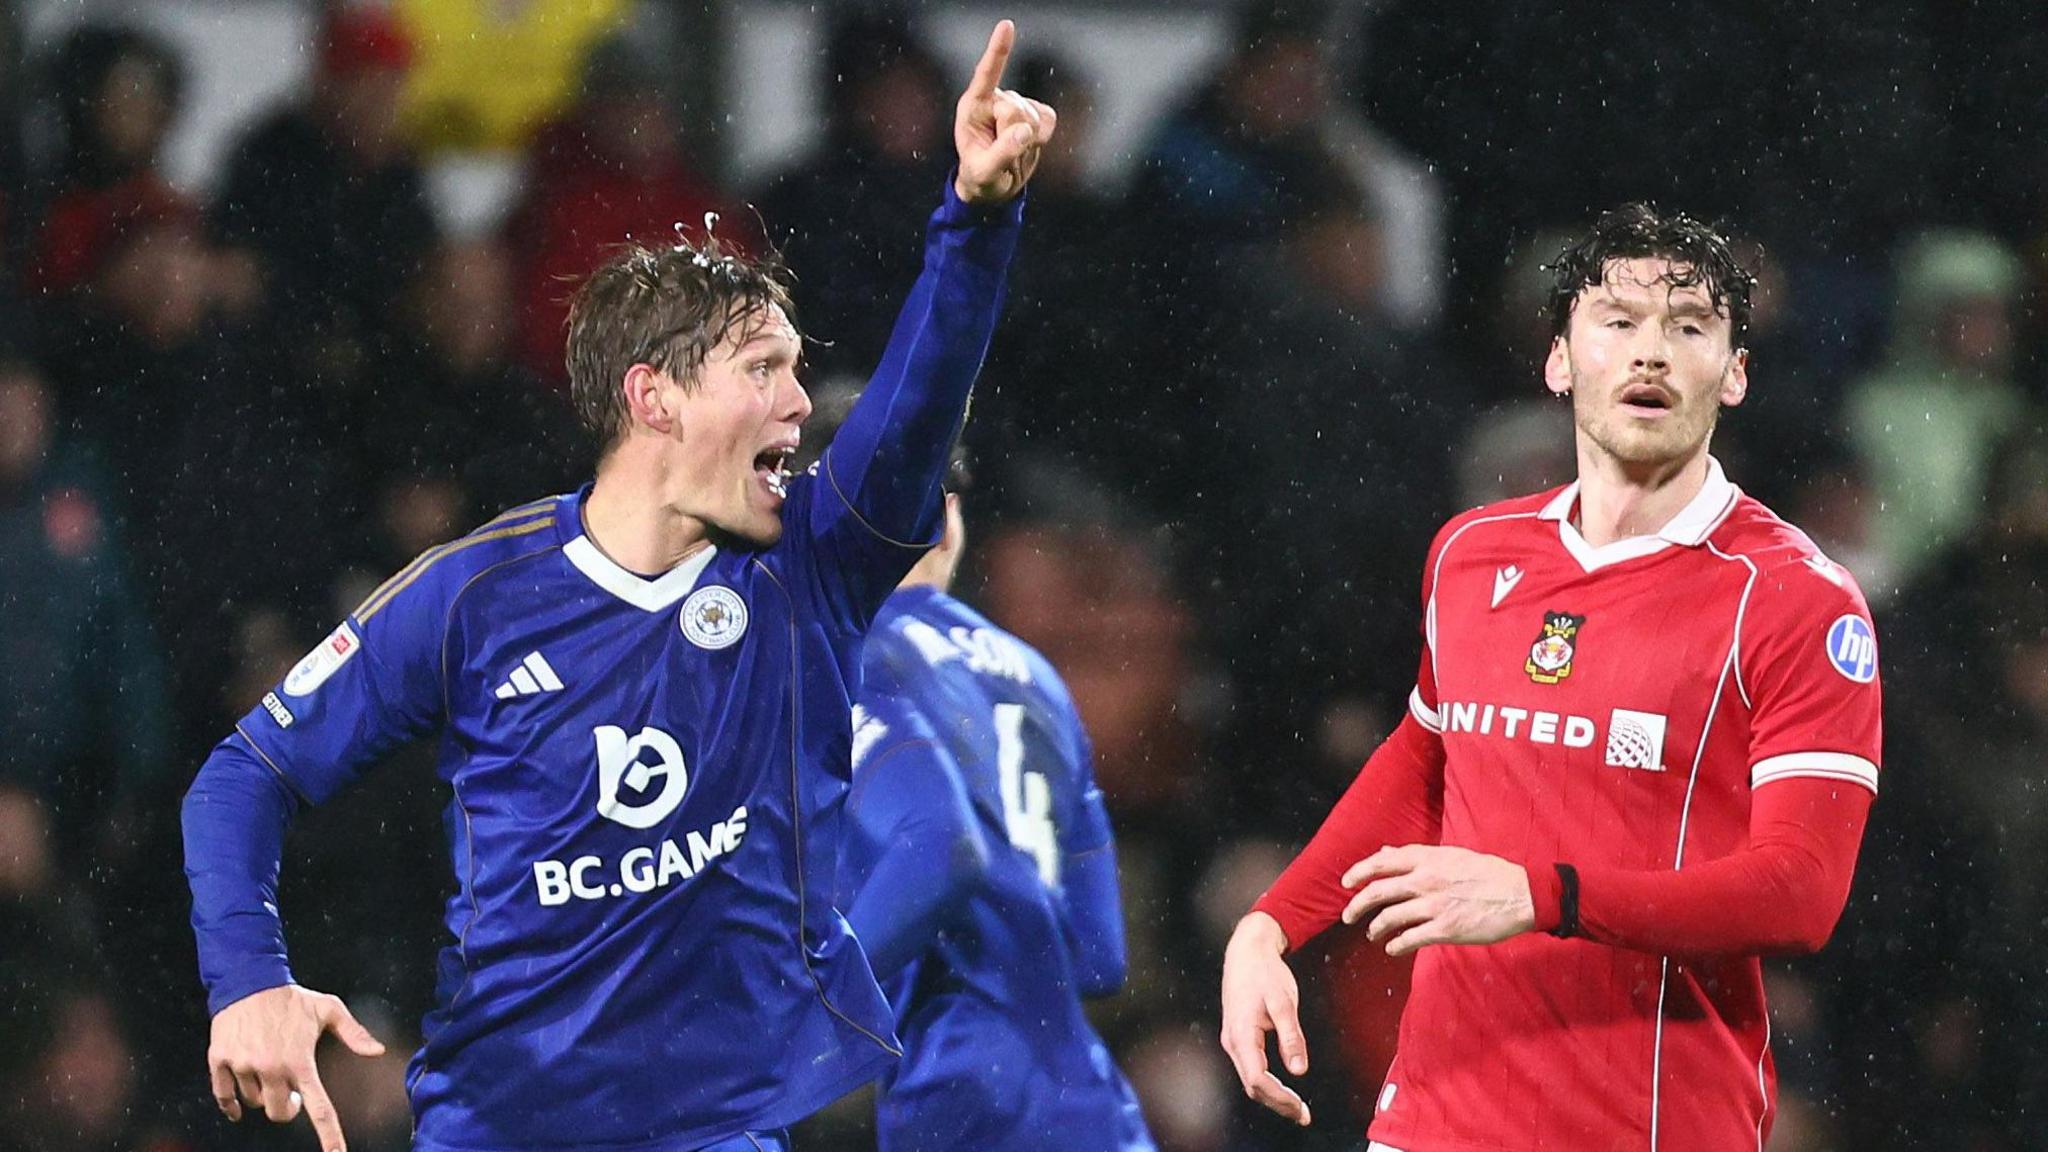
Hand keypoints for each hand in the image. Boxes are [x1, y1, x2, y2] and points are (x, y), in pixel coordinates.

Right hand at [208, 985, 387, 1150]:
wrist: (249, 979)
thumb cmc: (292, 998)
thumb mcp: (328, 1009)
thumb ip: (353, 1033)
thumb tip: (378, 1051)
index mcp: (300, 1061)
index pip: (319, 1108)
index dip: (329, 1135)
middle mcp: (272, 1068)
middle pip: (280, 1114)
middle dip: (287, 1108)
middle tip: (290, 1092)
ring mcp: (243, 1065)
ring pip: (253, 1103)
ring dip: (262, 1095)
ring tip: (267, 1072)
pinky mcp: (219, 1060)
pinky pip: (223, 1096)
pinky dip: (230, 1106)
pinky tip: (237, 1107)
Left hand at [952, 20, 1056, 204]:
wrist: (994, 186)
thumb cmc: (980, 178)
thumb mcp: (985, 172)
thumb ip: (1003, 152)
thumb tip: (1025, 132)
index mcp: (973, 107)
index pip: (986, 75)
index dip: (998, 51)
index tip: (1007, 26)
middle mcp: (994, 100)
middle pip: (1016, 109)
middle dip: (1014, 136)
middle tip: (1003, 155)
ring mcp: (1016, 104)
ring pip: (1034, 117)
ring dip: (1028, 141)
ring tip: (1012, 152)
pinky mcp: (1036, 113)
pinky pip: (1049, 121)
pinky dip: (1042, 138)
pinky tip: (1028, 145)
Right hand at [1218, 912, 1312, 1126]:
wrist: (1247, 950)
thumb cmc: (1265, 972)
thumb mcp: (1283, 1002)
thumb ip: (1291, 1036)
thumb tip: (1298, 1070)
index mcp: (1241, 1034)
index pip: (1258, 1079)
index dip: (1280, 1099)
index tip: (1301, 1110)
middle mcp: (1232, 1041)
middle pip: (1252, 1085)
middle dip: (1278, 1104)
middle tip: (1303, 1116)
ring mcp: (1233, 1039)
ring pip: (1250, 1079)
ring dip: (1272, 1096)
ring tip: (1297, 1108)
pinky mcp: (1238, 1036)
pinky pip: (1250, 1068)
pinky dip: (1266, 1083)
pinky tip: (1283, 1088)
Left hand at [1341, 844, 1535, 956]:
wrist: (1520, 895)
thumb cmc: (1486, 873)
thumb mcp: (1450, 855)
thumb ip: (1416, 856)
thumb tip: (1385, 853)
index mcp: (1427, 859)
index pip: (1381, 863)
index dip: (1358, 872)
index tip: (1345, 883)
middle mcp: (1426, 880)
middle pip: (1378, 892)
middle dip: (1356, 906)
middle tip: (1347, 917)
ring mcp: (1435, 906)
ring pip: (1390, 918)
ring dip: (1375, 929)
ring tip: (1372, 935)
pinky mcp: (1446, 929)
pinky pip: (1410, 939)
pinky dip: (1396, 945)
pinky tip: (1392, 948)